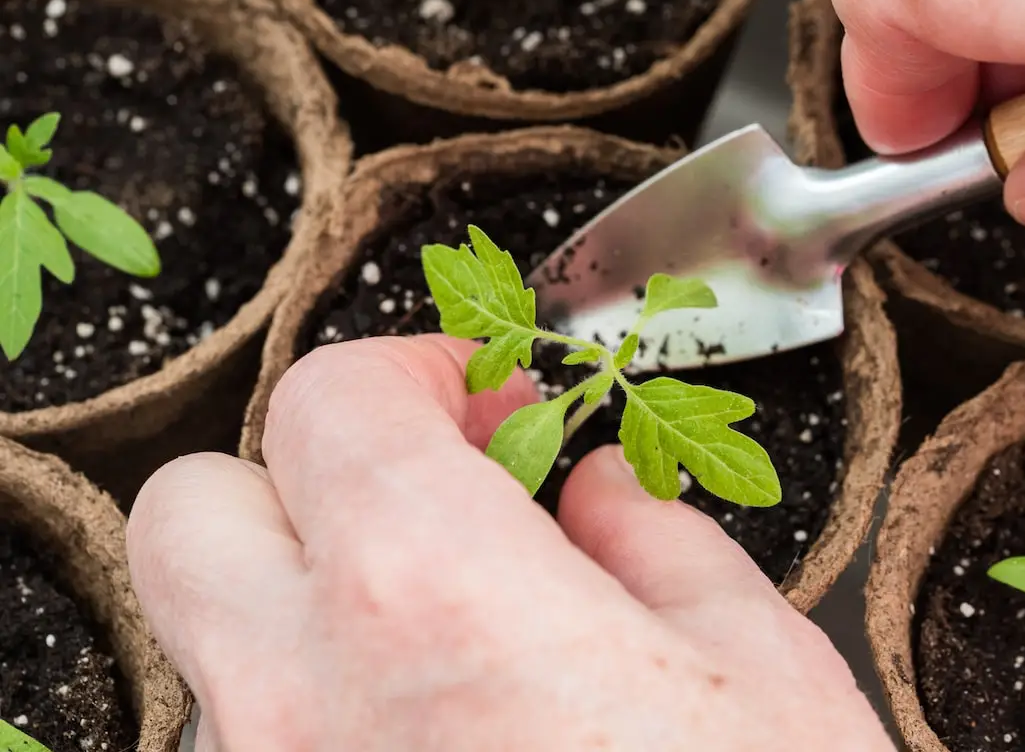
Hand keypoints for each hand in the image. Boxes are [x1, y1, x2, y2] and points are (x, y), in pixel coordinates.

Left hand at [127, 335, 892, 750]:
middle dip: (300, 475)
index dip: (412, 373)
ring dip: (310, 606)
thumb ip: (663, 547)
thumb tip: (604, 492)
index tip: (478, 397)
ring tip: (453, 642)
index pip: (331, 403)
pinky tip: (446, 747)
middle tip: (426, 495)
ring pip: (217, 648)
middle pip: (193, 509)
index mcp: (440, 606)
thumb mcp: (768, 680)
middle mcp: (307, 713)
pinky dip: (324, 717)